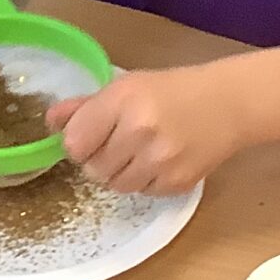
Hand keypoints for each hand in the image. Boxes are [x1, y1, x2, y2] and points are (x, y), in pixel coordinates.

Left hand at [49, 65, 248, 195]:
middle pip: (92, 168)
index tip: (89, 136)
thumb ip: (86, 105)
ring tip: (138, 152)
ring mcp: (160, 161)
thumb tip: (50, 121)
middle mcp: (139, 131)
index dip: (78, 142)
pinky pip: (141, 194)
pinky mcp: (176, 183)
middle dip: (98, 159)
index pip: (74, 142)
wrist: (229, 104)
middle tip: (117, 143)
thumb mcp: (127, 86)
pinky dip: (144, 182)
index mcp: (123, 100)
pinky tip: (159, 161)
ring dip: (119, 173)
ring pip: (115, 185)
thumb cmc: (173, 90)